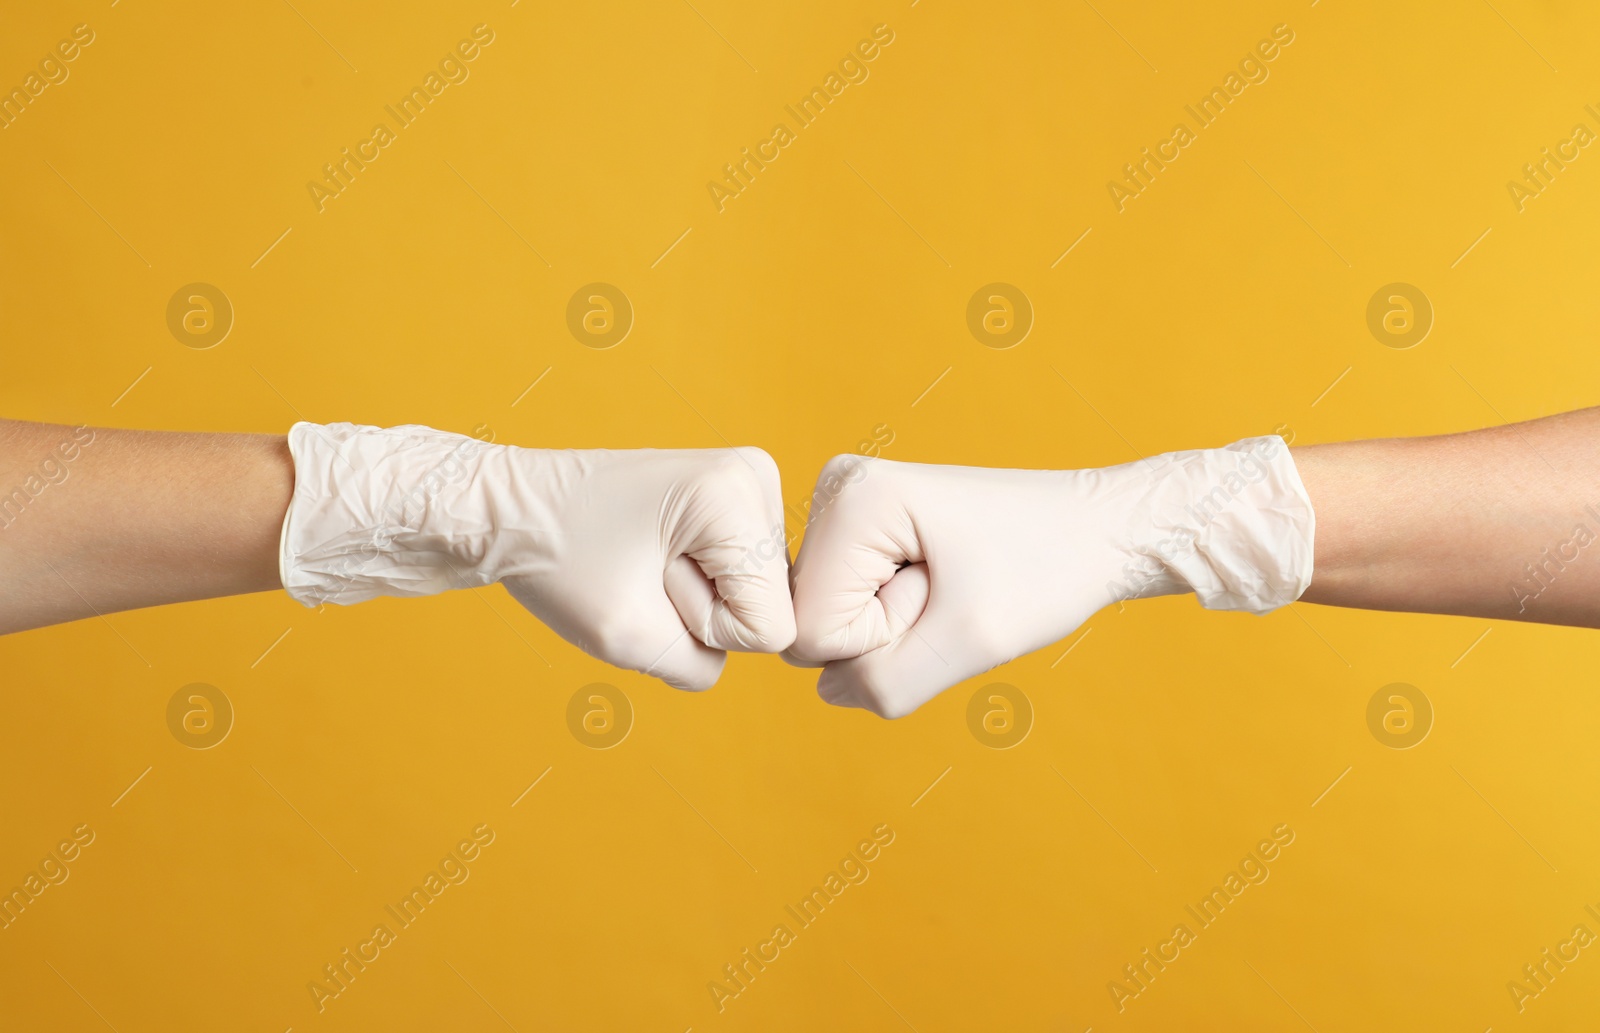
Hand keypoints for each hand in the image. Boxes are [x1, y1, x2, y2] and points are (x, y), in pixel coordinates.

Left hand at [280, 423, 795, 689]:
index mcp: (736, 496)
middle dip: (702, 611)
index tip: (650, 585)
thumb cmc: (556, 561)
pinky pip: (740, 578)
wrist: (509, 509)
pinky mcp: (732, 497)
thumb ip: (705, 664)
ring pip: (756, 594)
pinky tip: (652, 556)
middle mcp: (755, 477)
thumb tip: (753, 645)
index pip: (771, 626)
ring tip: (641, 562)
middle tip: (639, 571)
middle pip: (770, 605)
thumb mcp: (629, 639)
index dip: (706, 629)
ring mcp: (747, 483)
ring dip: (695, 599)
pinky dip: (694, 584)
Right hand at [785, 440, 1312, 717]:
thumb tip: (828, 687)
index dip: (881, 639)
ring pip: (830, 620)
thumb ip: (882, 683)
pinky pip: (849, 606)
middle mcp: (835, 490)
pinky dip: (898, 615)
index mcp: (852, 499)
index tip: (943, 595)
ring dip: (894, 626)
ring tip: (951, 586)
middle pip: (812, 623)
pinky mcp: (861, 527)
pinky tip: (942, 584)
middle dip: (885, 633)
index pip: (810, 631)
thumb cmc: (1048, 571)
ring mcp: (845, 506)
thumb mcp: (970, 643)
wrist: (1096, 529)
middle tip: (951, 592)